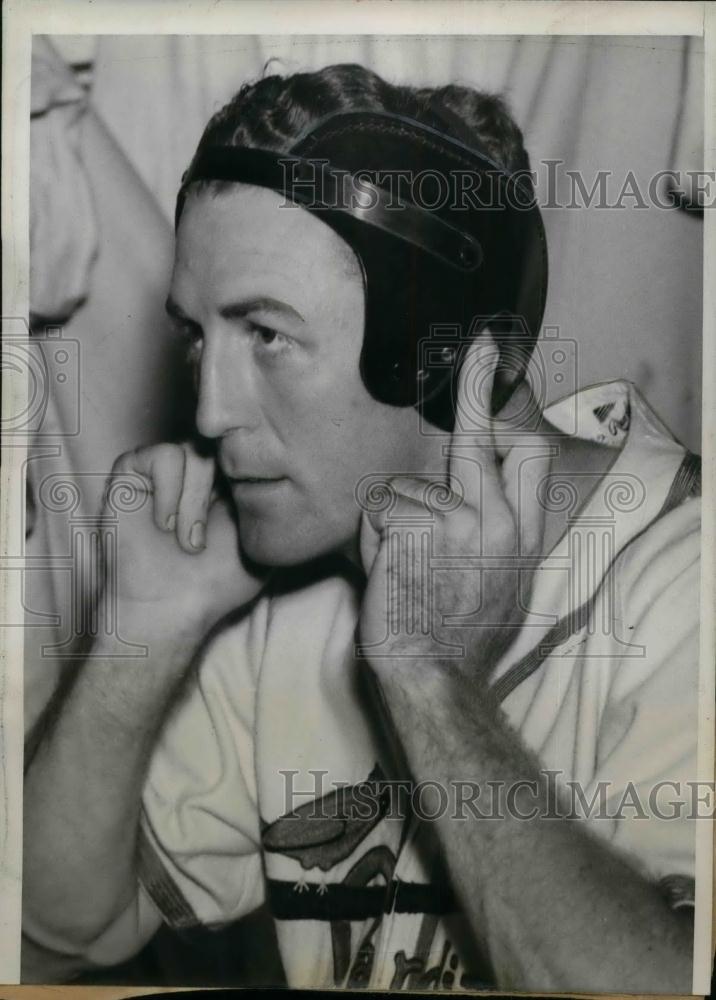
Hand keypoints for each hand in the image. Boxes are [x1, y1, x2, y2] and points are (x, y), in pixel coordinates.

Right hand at [102, 441, 267, 635]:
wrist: (168, 607)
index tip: (238, 518)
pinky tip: (163, 524)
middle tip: (201, 542)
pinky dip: (168, 491)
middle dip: (217, 495)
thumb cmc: (215, 582)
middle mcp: (198, 471)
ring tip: (183, 540)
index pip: (246, 449)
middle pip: (221, 445)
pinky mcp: (132, 471)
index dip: (248, 474)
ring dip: (192, 501)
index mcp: (229, 482)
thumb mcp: (266, 541)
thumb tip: (280, 466)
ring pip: (194, 449)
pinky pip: (163, 455)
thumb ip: (278, 502)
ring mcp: (164, 470)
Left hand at [358, 333, 550, 683]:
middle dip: (476, 388)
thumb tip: (490, 496)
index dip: (513, 418)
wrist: (434, 676)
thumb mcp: (507, 585)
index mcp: (522, 534)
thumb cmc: (461, 636)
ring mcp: (455, 522)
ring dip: (394, 516)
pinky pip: (379, 509)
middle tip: (478, 353)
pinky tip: (384, 567)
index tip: (502, 385)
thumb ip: (499, 533)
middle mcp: (496, 521)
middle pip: (480, 438)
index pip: (530, 455)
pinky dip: (372, 534)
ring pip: (406, 486)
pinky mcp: (414, 528)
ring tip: (402, 563)